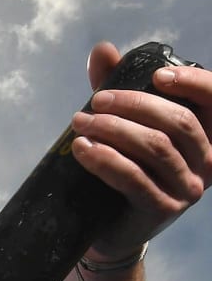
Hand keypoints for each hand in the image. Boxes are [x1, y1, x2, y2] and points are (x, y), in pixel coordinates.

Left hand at [70, 41, 211, 259]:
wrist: (111, 231)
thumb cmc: (123, 174)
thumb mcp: (123, 128)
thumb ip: (118, 90)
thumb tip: (102, 49)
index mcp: (208, 138)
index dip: (194, 83)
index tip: (158, 75)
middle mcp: (208, 163)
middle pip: (178, 122)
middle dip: (135, 105)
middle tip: (97, 100)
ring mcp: (187, 189)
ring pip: (155, 148)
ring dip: (114, 130)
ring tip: (81, 123)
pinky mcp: (161, 209)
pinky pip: (134, 178)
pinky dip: (105, 160)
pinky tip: (82, 149)